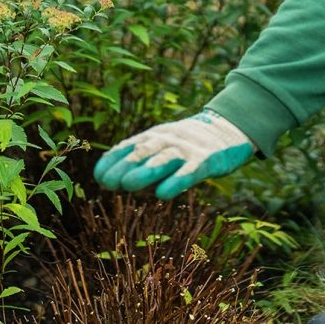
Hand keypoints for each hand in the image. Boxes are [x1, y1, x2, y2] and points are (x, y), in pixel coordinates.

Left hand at [93, 109, 255, 199]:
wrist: (226, 131)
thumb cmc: (186, 145)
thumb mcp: (162, 146)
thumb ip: (141, 161)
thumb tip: (114, 182)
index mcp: (153, 136)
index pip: (129, 146)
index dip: (113, 160)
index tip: (98, 176)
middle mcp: (167, 140)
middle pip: (143, 151)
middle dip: (124, 166)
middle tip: (107, 182)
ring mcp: (186, 149)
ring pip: (163, 159)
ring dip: (144, 171)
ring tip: (127, 185)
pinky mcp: (205, 161)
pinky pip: (189, 172)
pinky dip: (175, 182)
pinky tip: (162, 194)